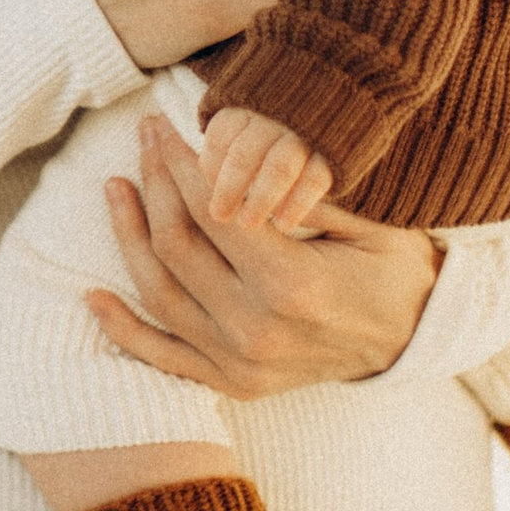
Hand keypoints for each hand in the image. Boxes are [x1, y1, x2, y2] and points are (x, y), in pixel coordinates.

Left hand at [85, 108, 438, 392]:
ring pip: (160, 294)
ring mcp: (240, 364)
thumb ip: (300, 193)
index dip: (180, 163)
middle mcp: (257, 331)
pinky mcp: (232, 383)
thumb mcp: (366, 221)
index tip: (163, 127)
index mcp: (293, 286)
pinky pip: (162, 357)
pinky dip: (122, 328)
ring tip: (115, 187)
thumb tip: (237, 154)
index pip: (213, 212)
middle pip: (178, 246)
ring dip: (129, 236)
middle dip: (153, 182)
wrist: (417, 340)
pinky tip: (92, 295)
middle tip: (142, 138)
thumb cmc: (396, 270)